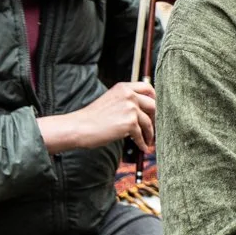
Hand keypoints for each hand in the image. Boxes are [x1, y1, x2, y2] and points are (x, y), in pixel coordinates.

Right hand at [41, 81, 155, 155]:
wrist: (80, 127)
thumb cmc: (93, 117)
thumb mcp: (110, 100)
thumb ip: (126, 101)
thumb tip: (144, 110)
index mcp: (123, 88)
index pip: (147, 87)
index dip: (155, 98)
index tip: (155, 108)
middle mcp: (128, 95)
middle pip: (153, 105)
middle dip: (155, 117)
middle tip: (153, 126)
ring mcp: (130, 108)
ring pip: (149, 122)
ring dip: (150, 133)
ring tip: (149, 140)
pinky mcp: (130, 123)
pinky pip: (141, 134)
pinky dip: (142, 142)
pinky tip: (142, 147)